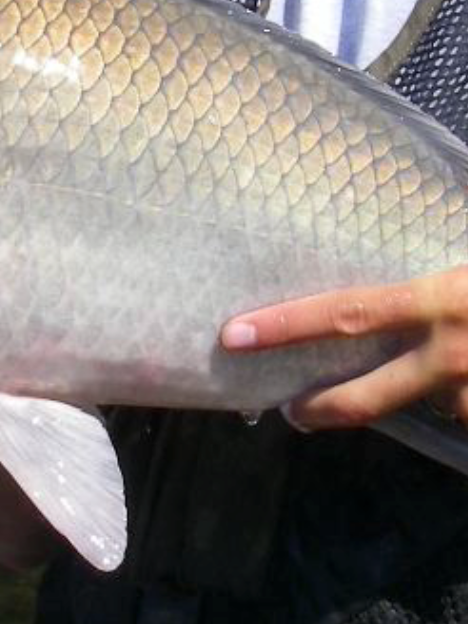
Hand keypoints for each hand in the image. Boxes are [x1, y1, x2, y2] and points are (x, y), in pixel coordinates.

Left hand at [220, 267, 467, 427]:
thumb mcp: (464, 269)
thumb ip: (426, 281)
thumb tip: (381, 289)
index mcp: (439, 301)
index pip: (346, 314)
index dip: (286, 326)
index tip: (235, 335)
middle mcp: (448, 352)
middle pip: (362, 398)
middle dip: (318, 410)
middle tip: (290, 411)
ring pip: (427, 406)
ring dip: (424, 393)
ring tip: (444, 368)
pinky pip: (462, 410)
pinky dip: (461, 397)